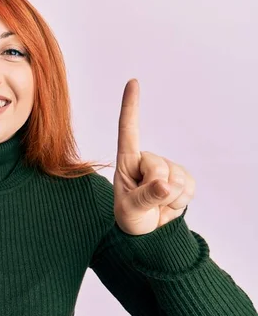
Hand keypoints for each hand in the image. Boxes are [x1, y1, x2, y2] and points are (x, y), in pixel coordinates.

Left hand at [113, 79, 195, 235]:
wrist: (148, 233)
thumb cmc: (131, 218)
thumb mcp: (130, 210)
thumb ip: (145, 197)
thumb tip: (165, 184)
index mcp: (126, 161)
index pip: (128, 130)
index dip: (131, 106)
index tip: (132, 82)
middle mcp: (146, 160)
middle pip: (159, 168)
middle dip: (156, 190)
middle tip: (146, 202)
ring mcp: (166, 168)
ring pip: (176, 179)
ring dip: (169, 198)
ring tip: (156, 204)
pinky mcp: (183, 177)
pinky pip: (189, 188)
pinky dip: (180, 201)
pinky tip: (169, 203)